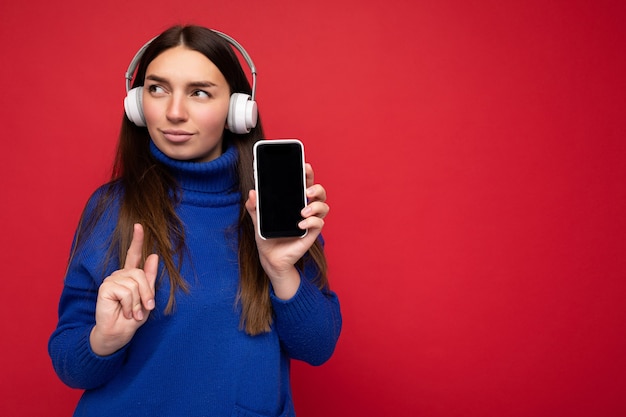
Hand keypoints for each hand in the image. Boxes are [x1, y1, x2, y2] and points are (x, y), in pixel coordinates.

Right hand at [89, 223, 157, 355]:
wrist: (118, 334)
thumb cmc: (132, 318)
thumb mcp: (146, 298)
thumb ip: (149, 278)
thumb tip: (153, 256)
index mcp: (129, 276)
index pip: (133, 255)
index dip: (137, 240)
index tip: (139, 225)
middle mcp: (119, 275)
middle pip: (140, 274)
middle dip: (147, 293)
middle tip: (145, 309)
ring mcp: (111, 280)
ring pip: (135, 283)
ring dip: (138, 302)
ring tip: (132, 312)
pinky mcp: (105, 287)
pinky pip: (126, 291)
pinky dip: (130, 305)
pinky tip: (124, 311)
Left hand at [245, 163, 328, 298]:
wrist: (269, 258)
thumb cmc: (267, 236)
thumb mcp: (257, 219)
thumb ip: (254, 206)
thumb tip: (252, 193)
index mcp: (294, 201)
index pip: (304, 183)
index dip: (307, 173)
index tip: (305, 165)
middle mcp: (305, 209)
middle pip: (319, 192)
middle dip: (317, 187)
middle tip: (307, 190)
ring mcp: (310, 221)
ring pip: (324, 206)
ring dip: (316, 205)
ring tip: (303, 211)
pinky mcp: (311, 234)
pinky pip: (319, 224)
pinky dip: (311, 222)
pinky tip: (300, 225)